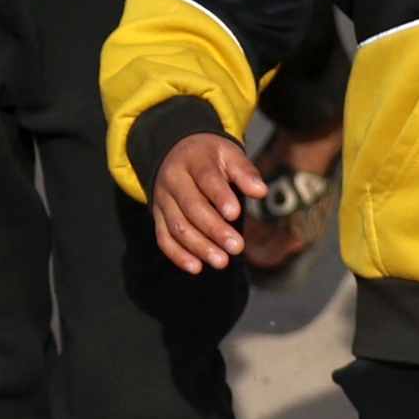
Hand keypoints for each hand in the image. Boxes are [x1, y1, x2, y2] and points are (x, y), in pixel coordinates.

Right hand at [145, 126, 267, 272]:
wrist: (175, 151)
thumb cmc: (210, 156)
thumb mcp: (229, 153)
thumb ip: (245, 171)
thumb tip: (260, 191)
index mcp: (193, 160)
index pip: (206, 178)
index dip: (219, 196)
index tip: (235, 214)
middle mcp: (173, 179)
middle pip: (191, 206)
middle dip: (214, 229)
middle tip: (237, 247)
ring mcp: (163, 199)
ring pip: (177, 225)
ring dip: (198, 246)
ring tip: (222, 262)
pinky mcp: (158, 216)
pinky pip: (163, 237)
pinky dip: (177, 255)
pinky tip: (196, 268)